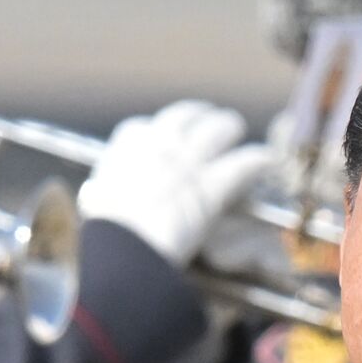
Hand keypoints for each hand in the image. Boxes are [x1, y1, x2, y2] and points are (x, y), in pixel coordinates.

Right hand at [78, 101, 277, 266]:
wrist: (123, 246)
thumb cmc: (104, 231)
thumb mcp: (95, 203)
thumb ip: (103, 192)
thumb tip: (96, 196)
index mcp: (126, 147)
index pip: (141, 128)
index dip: (156, 132)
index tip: (163, 137)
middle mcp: (159, 144)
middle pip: (186, 116)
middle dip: (200, 117)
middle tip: (210, 122)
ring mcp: (189, 162)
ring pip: (218, 130)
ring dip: (229, 128)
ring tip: (236, 129)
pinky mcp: (213, 185)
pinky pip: (242, 164)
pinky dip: (257, 161)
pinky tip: (267, 160)